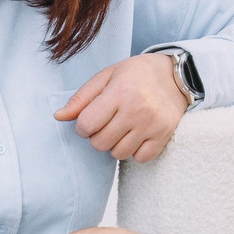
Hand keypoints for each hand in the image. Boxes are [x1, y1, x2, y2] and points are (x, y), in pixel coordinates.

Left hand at [55, 51, 189, 162]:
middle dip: (97, 136)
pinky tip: (135, 136)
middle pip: (100, 143)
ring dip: (114, 145)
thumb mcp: (106, 76)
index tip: (89, 121)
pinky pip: (140, 158)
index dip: (82, 126)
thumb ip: (82, 98)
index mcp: (120, 91)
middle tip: (105, 124)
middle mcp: (137, 109)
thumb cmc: (136, 74)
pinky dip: (134, 151)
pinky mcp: (164, 136)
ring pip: (118, 154)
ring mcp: (152, 125)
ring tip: (121, 129)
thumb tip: (58, 116)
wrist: (175, 76)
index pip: (87, 124)